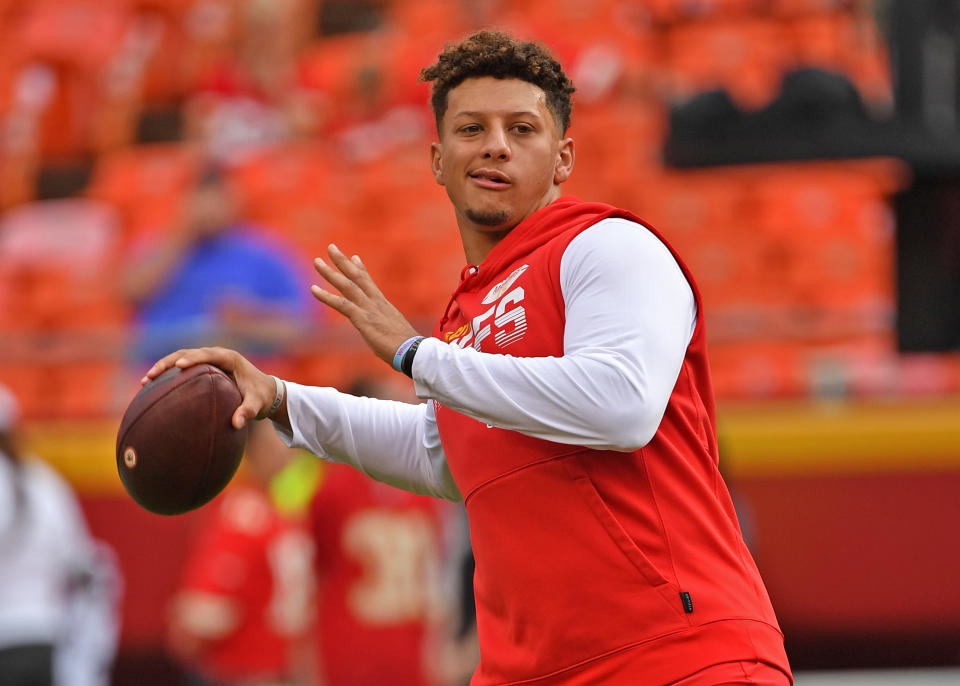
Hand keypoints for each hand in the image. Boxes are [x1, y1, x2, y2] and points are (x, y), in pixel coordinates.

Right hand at [140, 347, 283, 429]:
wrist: (266, 393)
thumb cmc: (262, 397)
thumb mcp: (258, 405)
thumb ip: (248, 412)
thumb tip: (236, 424)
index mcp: (230, 358)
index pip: (208, 355)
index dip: (192, 358)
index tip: (179, 366)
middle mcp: (217, 356)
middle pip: (188, 354)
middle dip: (168, 363)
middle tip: (151, 376)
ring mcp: (209, 361)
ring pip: (181, 358)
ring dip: (163, 368)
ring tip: (146, 381)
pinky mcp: (203, 369)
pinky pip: (183, 369)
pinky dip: (168, 376)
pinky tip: (152, 388)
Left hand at [311, 244, 420, 365]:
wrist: (411, 350)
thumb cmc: (405, 346)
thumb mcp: (394, 330)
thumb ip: (386, 325)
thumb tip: (385, 329)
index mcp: (383, 304)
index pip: (370, 282)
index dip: (360, 269)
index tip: (353, 257)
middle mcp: (375, 302)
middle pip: (357, 276)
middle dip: (343, 261)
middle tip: (331, 247)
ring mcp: (369, 308)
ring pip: (346, 285)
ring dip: (330, 272)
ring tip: (316, 261)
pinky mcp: (363, 318)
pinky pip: (341, 304)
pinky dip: (326, 296)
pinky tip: (313, 289)